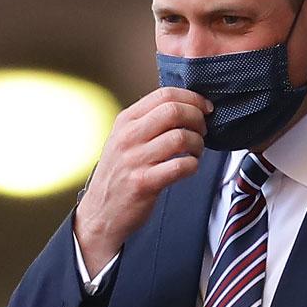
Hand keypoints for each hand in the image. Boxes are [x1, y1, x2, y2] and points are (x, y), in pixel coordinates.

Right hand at [74, 87, 211, 276]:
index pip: (164, 94)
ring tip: (195, 152)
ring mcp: (134, 160)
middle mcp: (128, 137)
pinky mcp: (144, 183)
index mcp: (125, 121)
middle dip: (198, 119)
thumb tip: (186, 105)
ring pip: (181, 138)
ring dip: (198, 144)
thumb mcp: (124, 139)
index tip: (205, 107)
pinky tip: (189, 168)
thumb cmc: (119, 174)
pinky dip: (193, 165)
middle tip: (203, 130)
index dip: (192, 98)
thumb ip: (148, 121)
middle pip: (174, 111)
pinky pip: (180, 166)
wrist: (100, 212)